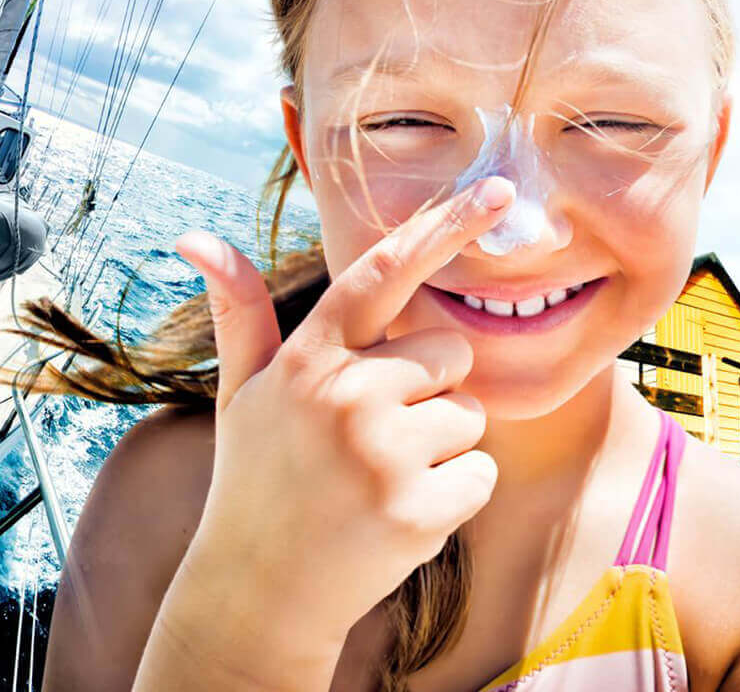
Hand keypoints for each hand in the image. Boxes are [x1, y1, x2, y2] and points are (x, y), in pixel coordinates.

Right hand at [172, 176, 514, 673]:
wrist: (256, 594)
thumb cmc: (257, 477)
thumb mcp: (242, 392)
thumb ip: (240, 313)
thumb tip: (194, 237)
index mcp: (310, 358)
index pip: (385, 271)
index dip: (444, 225)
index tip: (498, 191)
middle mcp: (346, 394)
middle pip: (452, 353)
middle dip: (431, 388)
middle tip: (377, 433)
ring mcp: (381, 452)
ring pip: (470, 415)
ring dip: (442, 444)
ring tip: (379, 475)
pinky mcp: (415, 508)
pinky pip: (481, 474)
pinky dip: (455, 494)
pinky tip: (400, 512)